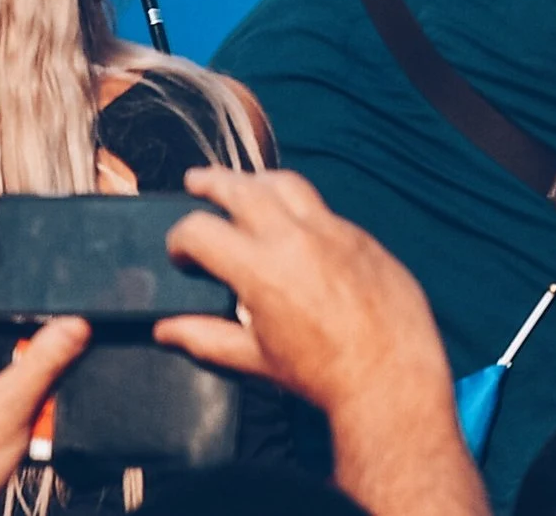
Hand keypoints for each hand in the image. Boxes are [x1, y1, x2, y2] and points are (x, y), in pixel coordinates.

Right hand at [156, 168, 450, 421]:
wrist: (390, 374)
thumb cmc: (321, 373)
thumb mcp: (255, 359)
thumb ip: (205, 338)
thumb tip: (165, 330)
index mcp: (261, 269)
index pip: (201, 230)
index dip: (179, 239)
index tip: (180, 252)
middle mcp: (296, 237)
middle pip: (243, 188)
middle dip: (212, 182)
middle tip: (196, 181)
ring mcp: (333, 230)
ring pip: (288, 184)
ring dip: (258, 181)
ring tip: (243, 186)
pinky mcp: (361, 235)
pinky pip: (323, 209)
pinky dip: (299, 208)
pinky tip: (293, 224)